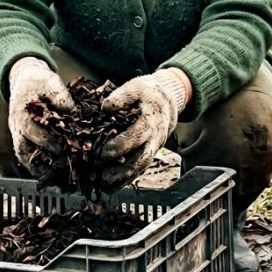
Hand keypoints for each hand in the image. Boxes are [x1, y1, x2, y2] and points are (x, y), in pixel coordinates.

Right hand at [7, 57, 73, 171]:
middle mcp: (16, 126)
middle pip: (23, 149)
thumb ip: (63, 100)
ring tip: (55, 178)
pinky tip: (50, 173)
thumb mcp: (53, 84)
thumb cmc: (40, 82)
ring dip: (36, 169)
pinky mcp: (21, 138)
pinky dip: (35, 167)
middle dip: (42, 161)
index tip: (63, 149)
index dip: (47, 142)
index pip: (32, 131)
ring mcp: (16, 134)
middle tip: (61, 168)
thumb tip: (75, 115)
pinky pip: (24, 156)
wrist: (25, 78)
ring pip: (22, 156)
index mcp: (23, 113)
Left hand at [97, 68, 188, 187]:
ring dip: (124, 177)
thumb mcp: (136, 86)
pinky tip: (112, 184)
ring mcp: (154, 147)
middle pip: (143, 157)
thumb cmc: (149, 93)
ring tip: (105, 184)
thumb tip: (106, 106)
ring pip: (142, 166)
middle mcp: (156, 137)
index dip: (122, 145)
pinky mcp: (150, 152)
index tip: (104, 152)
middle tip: (104, 176)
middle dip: (123, 169)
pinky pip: (140, 168)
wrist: (168, 100)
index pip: (138, 134)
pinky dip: (127, 178)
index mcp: (152, 119)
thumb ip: (122, 95)